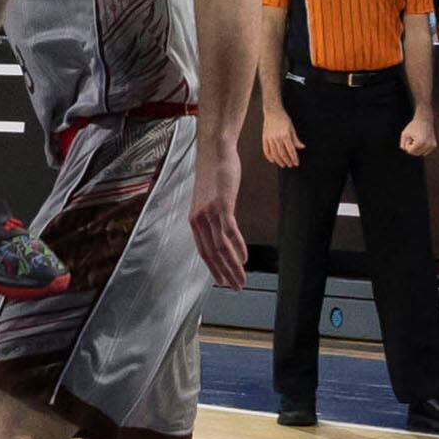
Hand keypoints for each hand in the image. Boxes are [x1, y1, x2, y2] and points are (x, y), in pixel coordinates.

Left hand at [190, 138, 247, 288]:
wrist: (215, 151)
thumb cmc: (213, 175)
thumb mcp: (209, 200)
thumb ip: (213, 218)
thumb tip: (223, 234)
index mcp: (194, 220)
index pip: (203, 251)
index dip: (213, 269)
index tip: (223, 282)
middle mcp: (198, 219)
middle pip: (211, 253)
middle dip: (224, 273)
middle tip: (236, 288)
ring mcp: (210, 212)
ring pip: (221, 247)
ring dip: (233, 266)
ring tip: (242, 279)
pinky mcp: (222, 204)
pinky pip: (230, 232)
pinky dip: (238, 248)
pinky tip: (245, 258)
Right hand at [261, 105, 301, 167]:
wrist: (273, 111)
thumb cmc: (283, 118)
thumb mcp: (292, 128)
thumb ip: (296, 139)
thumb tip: (302, 147)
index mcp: (285, 135)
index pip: (291, 150)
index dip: (294, 158)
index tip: (296, 163)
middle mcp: (277, 137)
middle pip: (282, 153)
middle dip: (287, 161)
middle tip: (290, 165)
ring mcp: (270, 138)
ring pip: (274, 153)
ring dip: (279, 161)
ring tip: (283, 164)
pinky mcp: (264, 137)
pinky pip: (266, 149)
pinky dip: (269, 156)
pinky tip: (272, 160)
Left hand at [400, 110, 436, 156]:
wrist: (424, 120)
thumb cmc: (413, 126)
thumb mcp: (404, 134)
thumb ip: (403, 144)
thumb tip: (406, 151)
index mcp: (420, 143)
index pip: (410, 151)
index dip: (407, 144)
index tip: (410, 137)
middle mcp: (427, 145)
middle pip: (415, 153)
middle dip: (412, 147)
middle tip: (413, 138)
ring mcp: (432, 146)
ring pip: (420, 153)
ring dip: (417, 148)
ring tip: (417, 139)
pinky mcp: (434, 145)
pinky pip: (425, 152)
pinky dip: (422, 148)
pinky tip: (422, 140)